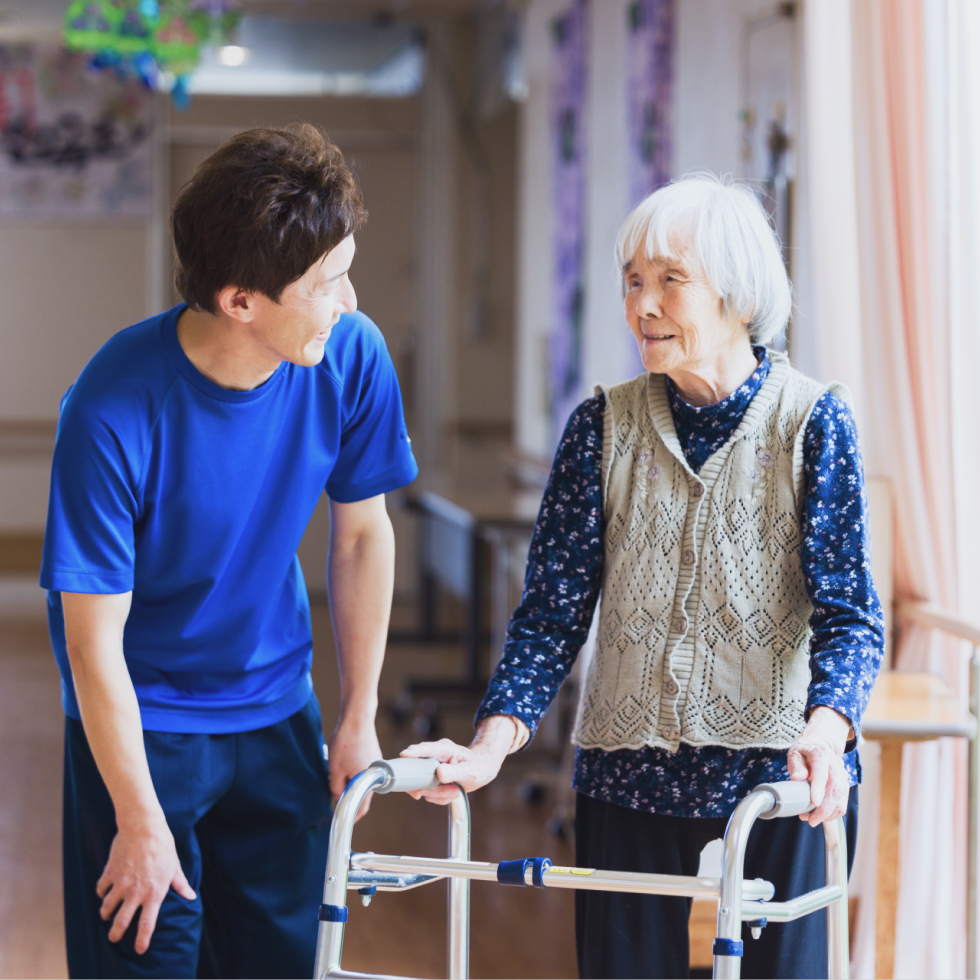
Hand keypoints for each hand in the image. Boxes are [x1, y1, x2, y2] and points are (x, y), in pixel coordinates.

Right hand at [96, 815, 195, 953]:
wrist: (143, 826)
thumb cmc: (162, 845)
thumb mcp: (174, 865)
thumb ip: (180, 884)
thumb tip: (190, 897)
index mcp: (154, 892)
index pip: (147, 924)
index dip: (142, 940)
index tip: (139, 950)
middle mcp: (136, 892)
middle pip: (121, 922)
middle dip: (115, 934)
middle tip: (114, 938)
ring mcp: (120, 883)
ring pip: (106, 908)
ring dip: (106, 913)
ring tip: (108, 914)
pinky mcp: (109, 873)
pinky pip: (100, 890)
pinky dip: (101, 893)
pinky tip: (105, 891)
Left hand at [328, 714, 382, 819]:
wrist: (357, 718)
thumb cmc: (346, 744)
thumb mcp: (335, 771)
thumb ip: (336, 789)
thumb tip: (338, 796)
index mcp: (368, 783)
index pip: (362, 808)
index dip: (352, 817)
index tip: (343, 821)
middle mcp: (377, 775)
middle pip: (362, 793)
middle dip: (349, 795)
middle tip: (334, 794)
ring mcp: (376, 763)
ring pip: (362, 779)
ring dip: (350, 781)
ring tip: (336, 772)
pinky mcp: (373, 754)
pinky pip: (363, 768)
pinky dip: (353, 770)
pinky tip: (343, 760)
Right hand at [400, 715, 519, 804]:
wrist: (481, 769)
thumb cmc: (478, 765)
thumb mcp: (470, 770)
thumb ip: (455, 772)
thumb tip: (440, 773)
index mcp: (444, 749)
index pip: (426, 749)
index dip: (414, 752)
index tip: (404, 755)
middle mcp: (434, 757)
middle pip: (418, 771)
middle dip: (428, 786)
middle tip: (443, 792)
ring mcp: (430, 768)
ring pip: (422, 785)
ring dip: (438, 794)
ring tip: (456, 791)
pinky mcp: (430, 778)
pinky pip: (428, 792)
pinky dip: (439, 797)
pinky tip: (451, 792)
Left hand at [786, 706, 851, 826]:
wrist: (821, 745)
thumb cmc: (805, 751)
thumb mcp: (795, 752)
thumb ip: (796, 765)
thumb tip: (797, 779)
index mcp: (821, 755)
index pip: (821, 773)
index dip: (819, 788)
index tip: (813, 802)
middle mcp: (835, 766)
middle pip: (834, 790)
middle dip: (824, 809)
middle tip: (810, 820)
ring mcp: (842, 776)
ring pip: (841, 799)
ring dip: (828, 814)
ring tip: (812, 819)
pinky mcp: (845, 785)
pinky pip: (843, 803)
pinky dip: (833, 813)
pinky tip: (821, 816)